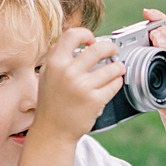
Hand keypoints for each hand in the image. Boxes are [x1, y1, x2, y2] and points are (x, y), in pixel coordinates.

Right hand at [33, 26, 123, 140]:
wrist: (52, 131)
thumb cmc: (51, 103)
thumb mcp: (47, 75)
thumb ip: (59, 56)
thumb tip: (80, 41)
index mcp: (54, 63)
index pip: (73, 34)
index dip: (86, 34)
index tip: (92, 40)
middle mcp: (68, 73)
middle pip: (99, 48)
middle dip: (111, 47)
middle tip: (113, 51)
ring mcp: (82, 87)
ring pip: (112, 67)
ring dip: (118, 67)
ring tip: (116, 70)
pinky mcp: (95, 100)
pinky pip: (115, 84)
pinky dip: (116, 82)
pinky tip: (111, 84)